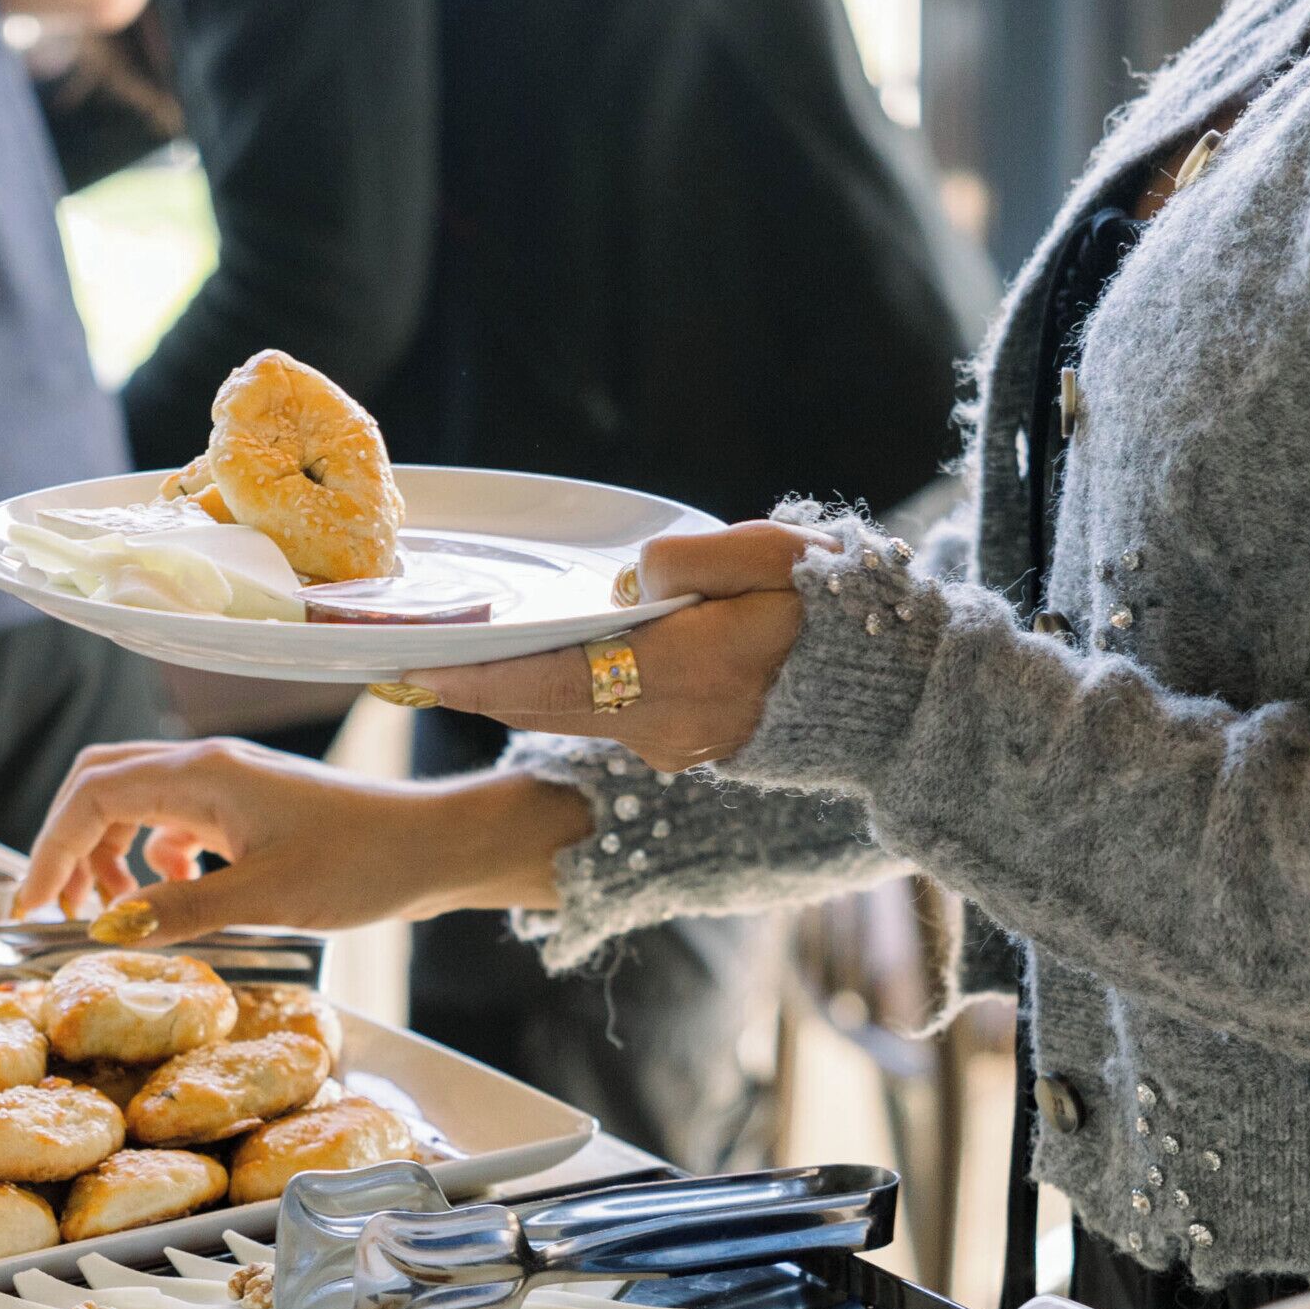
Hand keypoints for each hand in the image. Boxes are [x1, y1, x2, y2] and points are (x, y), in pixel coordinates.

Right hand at [13, 736, 586, 938]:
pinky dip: (152, 853)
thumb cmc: (363, 864)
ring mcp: (228, 783)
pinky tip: (171, 891)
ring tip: (110, 908)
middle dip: (67, 842)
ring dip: (107, 849)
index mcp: (202, 775)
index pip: (92, 796)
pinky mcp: (248, 806)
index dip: (48, 849)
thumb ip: (181, 910)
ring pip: (135, 799)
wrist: (435, 846)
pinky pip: (173, 817)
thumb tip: (106, 926)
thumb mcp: (266, 898)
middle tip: (56, 908)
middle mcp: (207, 767)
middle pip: (101, 784)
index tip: (30, 908)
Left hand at [425, 520, 808, 771]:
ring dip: (518, 693)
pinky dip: (568, 697)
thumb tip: (630, 577)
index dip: (479, 674)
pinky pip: (608, 723)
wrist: (897, 695)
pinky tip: (545, 669)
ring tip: (459, 662)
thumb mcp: (777, 555)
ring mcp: (675, 748)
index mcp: (683, 672)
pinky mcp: (687, 753)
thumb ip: (693, 558)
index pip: (553, 677)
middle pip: (544, 706)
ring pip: (573, 717)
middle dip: (477, 687)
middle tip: (411, 660)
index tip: (415, 666)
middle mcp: (666, 724)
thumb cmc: (842, 611)